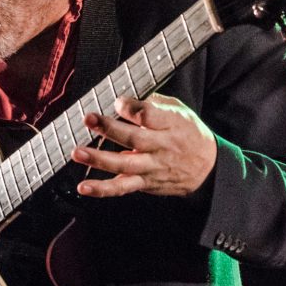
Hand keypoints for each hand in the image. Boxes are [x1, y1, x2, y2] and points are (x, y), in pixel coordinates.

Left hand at [71, 94, 216, 197]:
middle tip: (88, 118)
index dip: (131, 108)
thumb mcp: (180, 112)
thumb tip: (127, 96)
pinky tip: (84, 187)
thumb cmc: (188, 134)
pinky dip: (102, 189)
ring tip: (78, 152)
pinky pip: (122, 187)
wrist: (208, 169)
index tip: (117, 101)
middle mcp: (161, 147)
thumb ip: (154, 103)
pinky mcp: (144, 183)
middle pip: (133, 138)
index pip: (150, 115)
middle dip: (109, 128)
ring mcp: (151, 168)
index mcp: (171, 125)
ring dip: (98, 159)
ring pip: (124, 165)